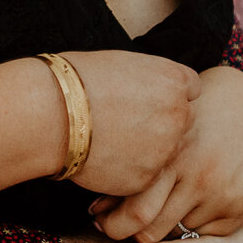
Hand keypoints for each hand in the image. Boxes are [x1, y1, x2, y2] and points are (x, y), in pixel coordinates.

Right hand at [57, 51, 199, 195]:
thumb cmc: (77, 80)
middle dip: (163, 124)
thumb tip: (152, 90)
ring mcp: (165, 150)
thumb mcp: (123, 64)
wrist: (51, 114)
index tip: (149, 98)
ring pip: (167, 152)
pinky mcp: (147, 179)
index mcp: (174, 80)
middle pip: (184, 122)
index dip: (169, 94)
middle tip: (129, 123)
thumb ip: (150, 78)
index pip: (191, 89)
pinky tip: (104, 158)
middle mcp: (179, 114)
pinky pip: (146, 176)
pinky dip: (129, 171)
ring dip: (148, 150)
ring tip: (111, 141)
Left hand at [92, 65, 242, 242]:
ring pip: (177, 236)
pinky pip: (204, 234)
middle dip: (129, 235)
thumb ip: (130, 166)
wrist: (242, 104)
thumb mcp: (155, 131)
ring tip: (148, 215)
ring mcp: (222, 194)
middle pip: (153, 230)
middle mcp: (199, 177)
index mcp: (172, 155)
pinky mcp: (240, 206)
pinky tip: (184, 208)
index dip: (113, 223)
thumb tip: (95, 211)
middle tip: (115, 227)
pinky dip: (190, 226)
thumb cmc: (184, 118)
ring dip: (161, 231)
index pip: (136, 211)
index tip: (99, 219)